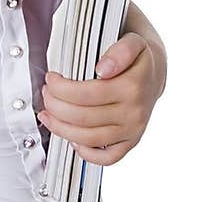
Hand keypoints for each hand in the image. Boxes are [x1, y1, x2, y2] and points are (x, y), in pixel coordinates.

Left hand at [37, 31, 165, 165]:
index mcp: (132, 86)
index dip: (61, 88)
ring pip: (89, 138)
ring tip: (48, 113)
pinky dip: (87, 153)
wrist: (153, 72)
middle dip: (55, 105)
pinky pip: (108, 158)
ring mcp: (133, 130)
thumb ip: (120, 51)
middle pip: (82, 117)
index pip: (86, 94)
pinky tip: (72, 139)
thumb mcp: (132, 43)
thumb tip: (103, 69)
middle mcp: (134, 111)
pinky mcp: (131, 141)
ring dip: (61, 127)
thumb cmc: (137, 58)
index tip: (51, 78)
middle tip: (47, 93)